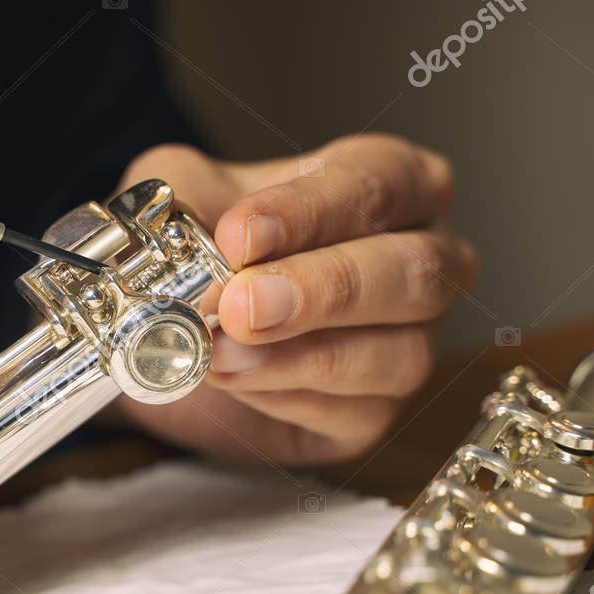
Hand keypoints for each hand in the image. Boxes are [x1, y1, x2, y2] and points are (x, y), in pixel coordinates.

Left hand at [111, 135, 476, 464]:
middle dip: (323, 290)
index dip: (307, 212)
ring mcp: (413, 338)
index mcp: (393, 181)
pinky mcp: (378, 408)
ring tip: (220, 354)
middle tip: (241, 307)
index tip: (238, 237)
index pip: (375, 183)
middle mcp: (420, 257)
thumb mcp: (187, 195)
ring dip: (300, 357)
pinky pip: (360, 412)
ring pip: (399, 354)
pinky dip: (290, 399)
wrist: (173, 332)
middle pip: (414, 271)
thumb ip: (190, 204)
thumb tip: (200, 247)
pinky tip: (235, 382)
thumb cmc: (206, 246)